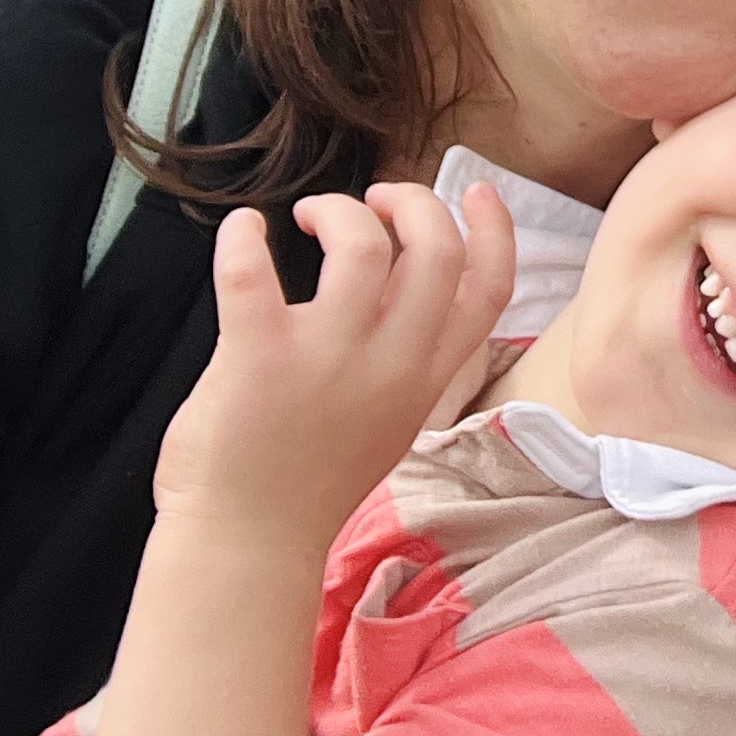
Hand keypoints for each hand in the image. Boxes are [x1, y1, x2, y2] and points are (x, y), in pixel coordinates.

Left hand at [154, 183, 516, 550]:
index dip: (494, 228)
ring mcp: (327, 360)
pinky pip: (252, 273)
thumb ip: (404, 355)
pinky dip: (243, 238)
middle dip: (414, 202)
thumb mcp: (389, 418)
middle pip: (436, 250)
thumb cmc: (307, 482)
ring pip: (363, 246)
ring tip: (310, 216)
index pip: (489, 289)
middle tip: (375, 200)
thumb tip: (395, 277)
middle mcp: (390, 363)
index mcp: (425, 378)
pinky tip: (241, 230)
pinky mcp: (257, 357)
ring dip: (340, 211)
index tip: (475, 191)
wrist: (246, 545)